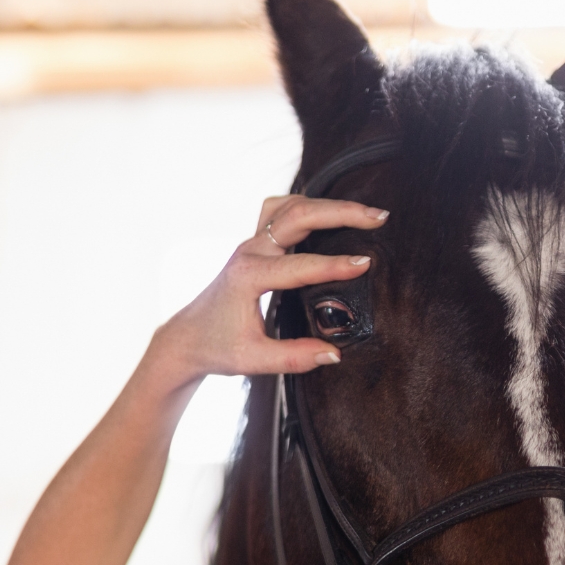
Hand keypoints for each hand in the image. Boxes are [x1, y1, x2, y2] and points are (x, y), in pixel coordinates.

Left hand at [153, 197, 387, 379]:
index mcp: (248, 277)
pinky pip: (281, 212)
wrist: (186, 339)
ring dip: (326, 204)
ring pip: (290, 207)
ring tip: (362, 211)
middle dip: (340, 213)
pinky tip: (330, 212)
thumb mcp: (253, 359)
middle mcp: (249, 253)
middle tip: (378, 218)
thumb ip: (293, 357)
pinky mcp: (255, 245)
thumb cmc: (216, 347)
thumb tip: (333, 354)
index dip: (334, 265)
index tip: (365, 264)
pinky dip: (307, 206)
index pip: (298, 266)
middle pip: (297, 216)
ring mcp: (251, 245)